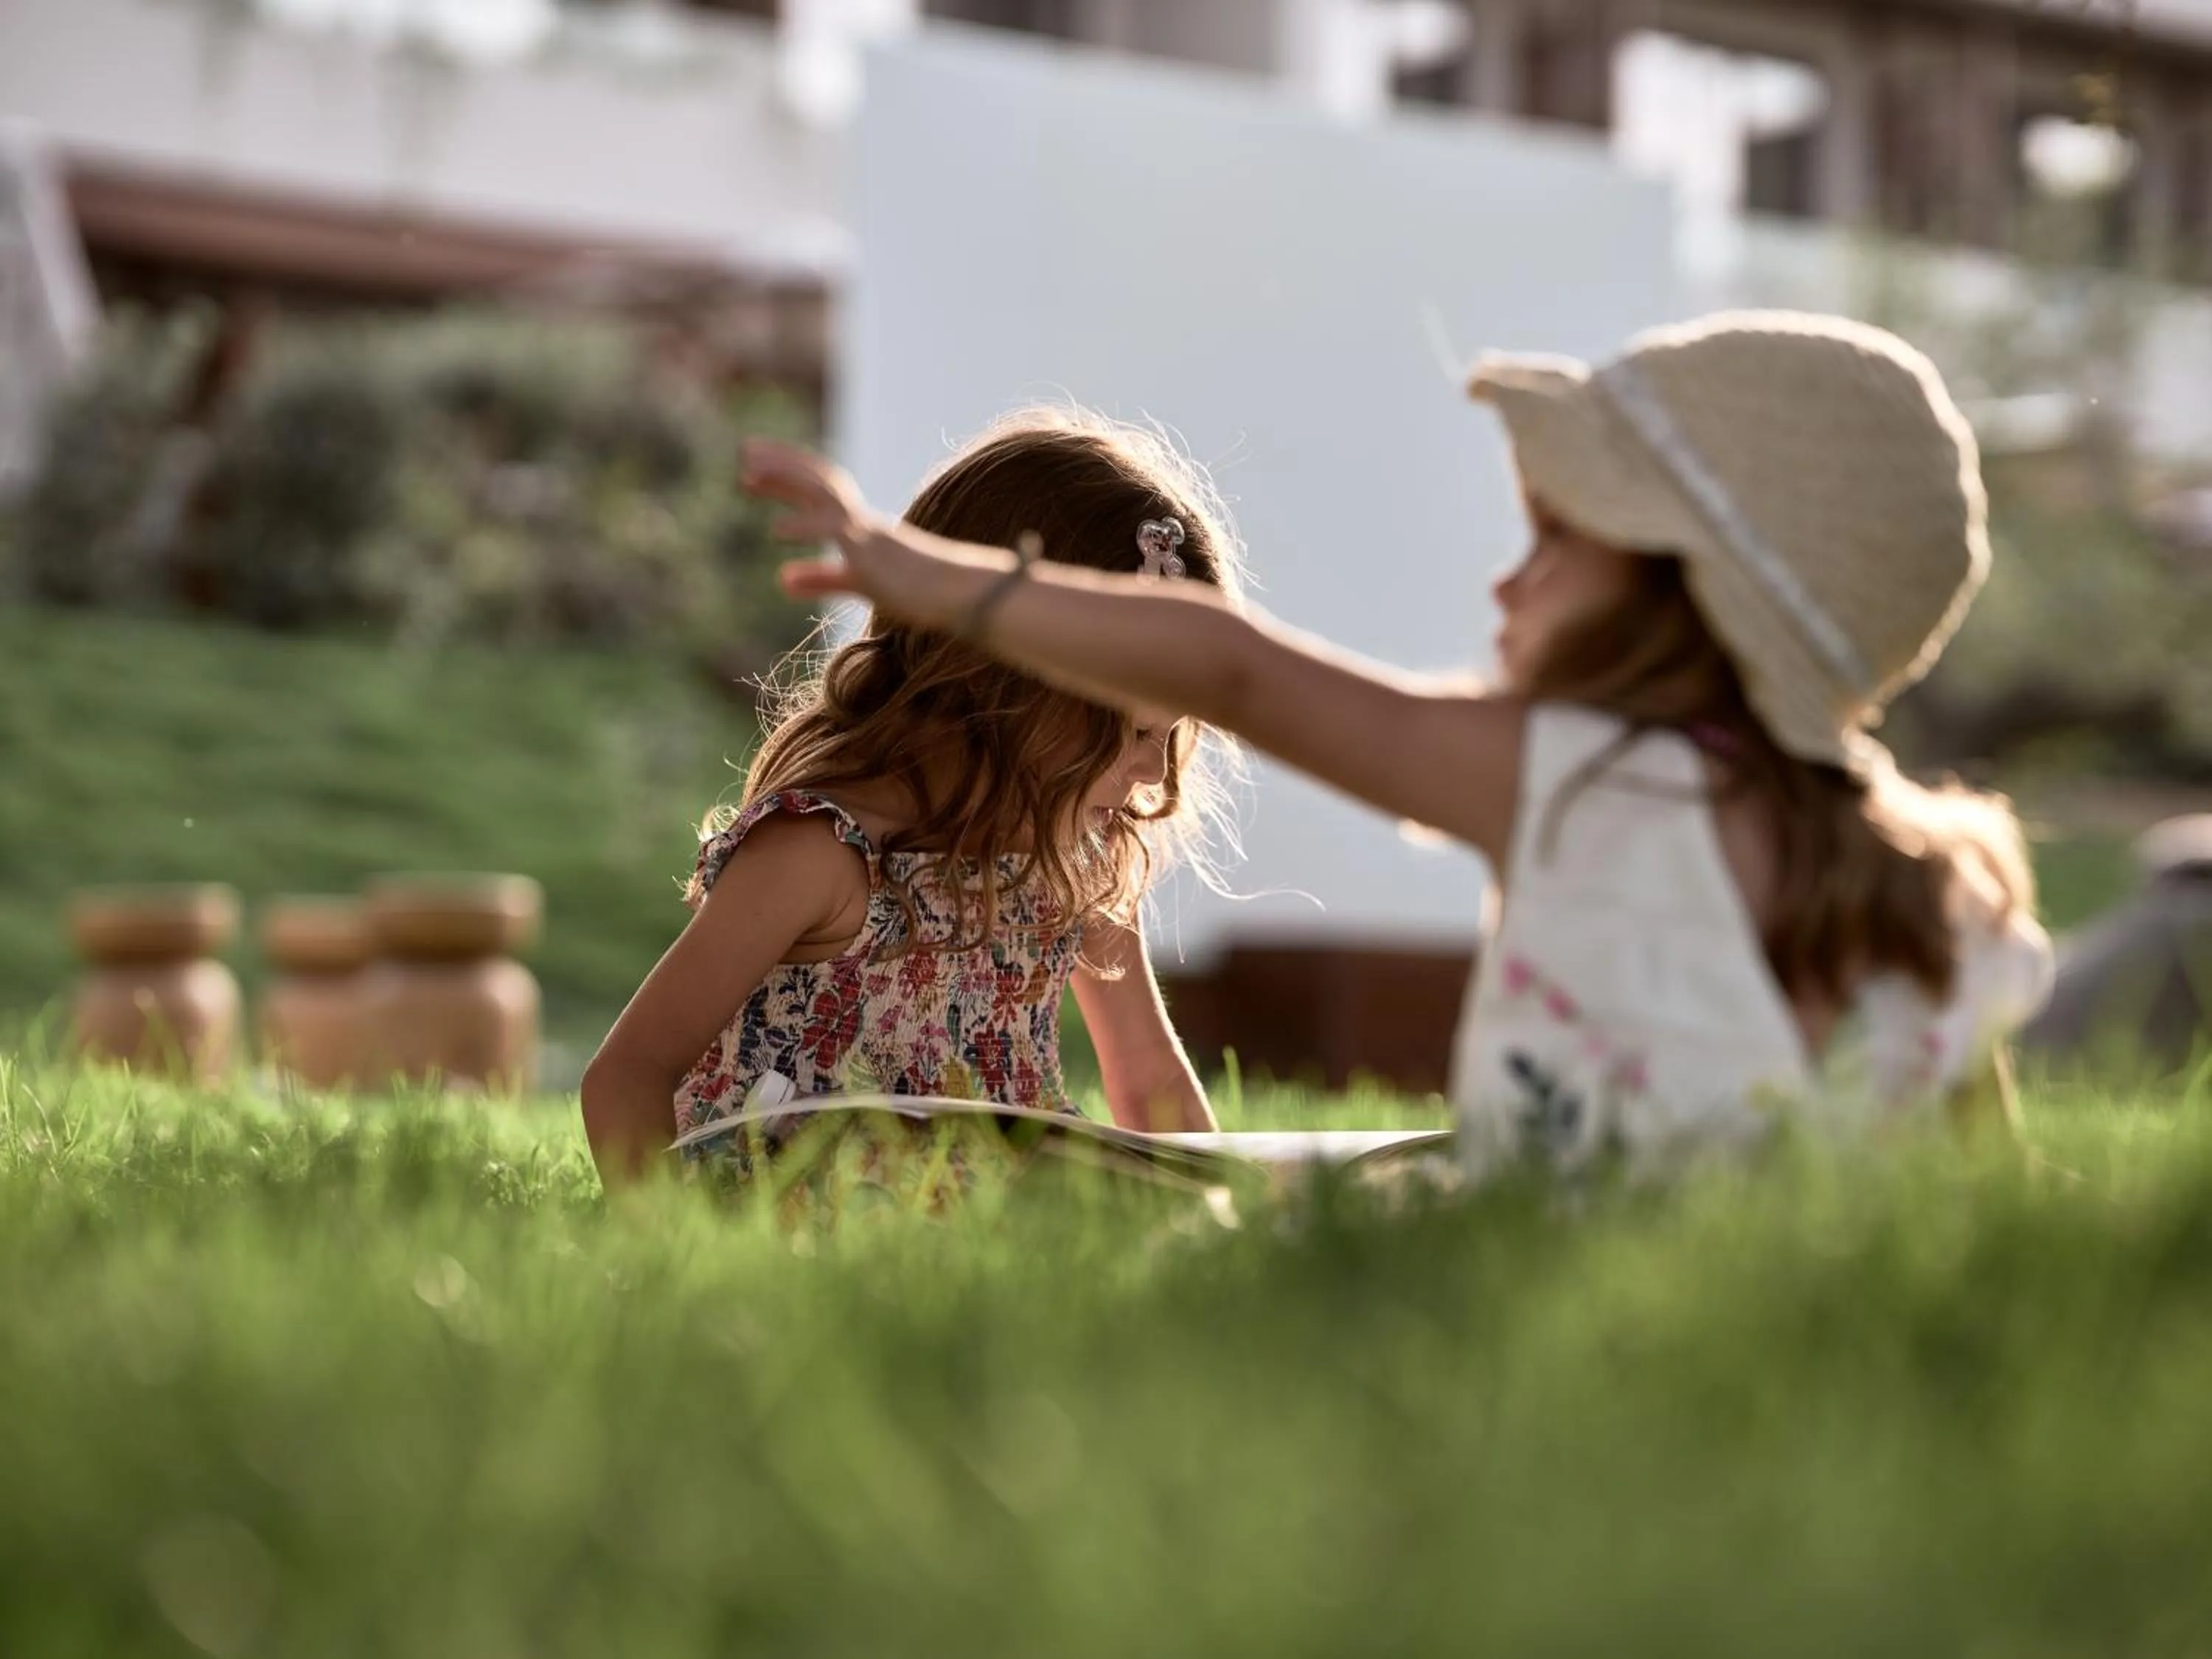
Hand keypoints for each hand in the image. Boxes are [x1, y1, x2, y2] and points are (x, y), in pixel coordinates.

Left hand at [742, 437, 973, 622]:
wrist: (956, 595)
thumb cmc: (915, 590)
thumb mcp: (859, 582)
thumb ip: (821, 578)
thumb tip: (781, 579)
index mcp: (859, 524)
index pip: (818, 488)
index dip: (786, 474)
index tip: (753, 467)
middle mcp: (861, 519)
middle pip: (816, 479)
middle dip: (781, 464)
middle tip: (743, 452)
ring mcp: (867, 531)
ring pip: (822, 493)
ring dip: (785, 481)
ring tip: (747, 475)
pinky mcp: (873, 550)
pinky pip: (836, 532)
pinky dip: (806, 528)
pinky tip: (776, 530)